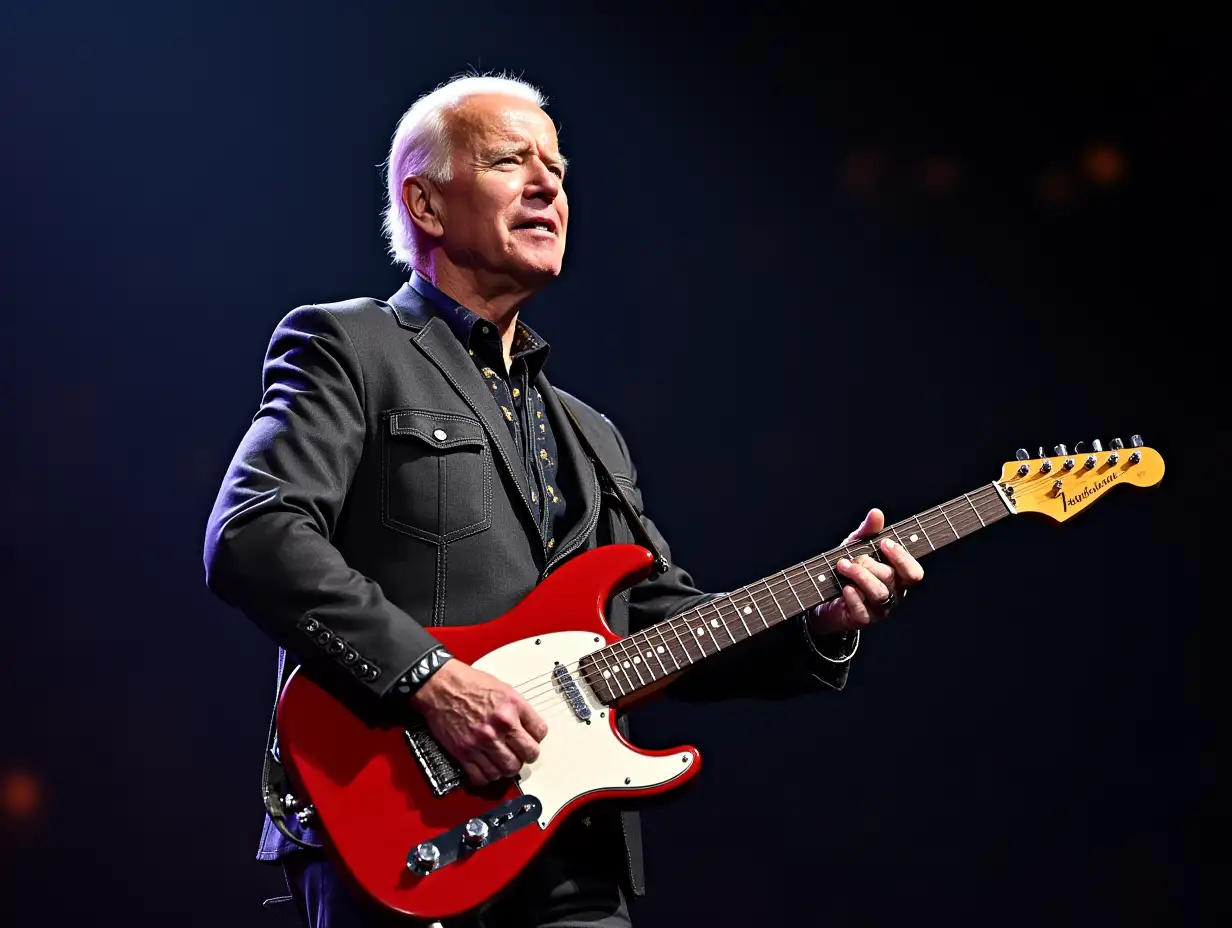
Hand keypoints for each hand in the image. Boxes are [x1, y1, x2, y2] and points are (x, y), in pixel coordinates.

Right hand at [410, 660, 548, 786]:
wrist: (440, 686)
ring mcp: (481, 741)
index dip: (537, 737)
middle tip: (520, 753)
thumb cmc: (468, 684)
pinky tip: (487, 768)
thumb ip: (518, 709)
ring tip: (503, 761)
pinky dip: (487, 777)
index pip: (540, 733)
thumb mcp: (503, 688)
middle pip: (527, 755)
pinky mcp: (464, 752)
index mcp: (511, 708)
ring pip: (506, 770)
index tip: (532, 738)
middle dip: (526, 756)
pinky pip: (482, 776)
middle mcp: (499, 726)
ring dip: (507, 768)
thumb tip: (528, 727)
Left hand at [812, 508, 923, 634]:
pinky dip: (852, 596)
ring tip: (842, 566)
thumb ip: (867, 532)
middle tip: (851, 557)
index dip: (902, 557)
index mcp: (898, 577)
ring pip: (880, 593)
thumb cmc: (847, 571)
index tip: (884, 543)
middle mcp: (893, 595)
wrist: (823, 598)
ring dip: (860, 576)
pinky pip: (863, 610)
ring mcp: (879, 609)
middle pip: (891, 578)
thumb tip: (876, 513)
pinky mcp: (863, 620)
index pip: (913, 572)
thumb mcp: (856, 547)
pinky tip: (844, 587)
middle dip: (868, 563)